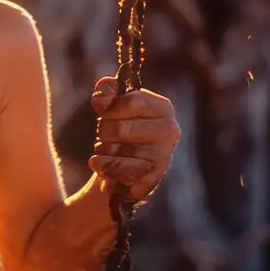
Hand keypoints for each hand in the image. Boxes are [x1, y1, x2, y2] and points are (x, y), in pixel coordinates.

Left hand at [89, 81, 178, 205]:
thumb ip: (107, 91)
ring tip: (105, 149)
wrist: (125, 166)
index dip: (110, 107)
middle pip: (121, 129)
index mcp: (163, 108)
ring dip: (102, 150)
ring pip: (117, 152)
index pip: (132, 102)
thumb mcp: (115, 104)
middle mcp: (169, 131)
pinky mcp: (150, 179)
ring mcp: (161, 157)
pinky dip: (104, 167)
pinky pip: (118, 172)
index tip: (102, 111)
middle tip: (104, 134)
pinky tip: (102, 164)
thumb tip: (100, 95)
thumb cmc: (123, 127)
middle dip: (104, 131)